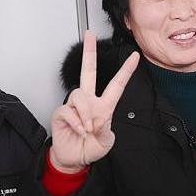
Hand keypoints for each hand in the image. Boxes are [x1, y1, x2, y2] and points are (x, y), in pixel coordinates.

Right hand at [49, 31, 138, 172]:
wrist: (74, 160)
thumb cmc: (90, 148)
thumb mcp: (106, 142)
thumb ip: (105, 131)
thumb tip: (95, 121)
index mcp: (103, 106)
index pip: (116, 85)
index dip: (126, 71)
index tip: (135, 56)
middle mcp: (88, 102)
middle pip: (88, 71)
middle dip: (89, 52)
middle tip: (89, 35)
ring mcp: (74, 106)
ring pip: (79, 95)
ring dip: (85, 114)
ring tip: (87, 128)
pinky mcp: (61, 113)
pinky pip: (68, 110)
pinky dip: (76, 122)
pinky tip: (79, 131)